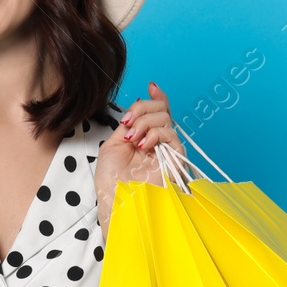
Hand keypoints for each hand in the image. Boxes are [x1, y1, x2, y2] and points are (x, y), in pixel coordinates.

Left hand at [94, 81, 185, 239]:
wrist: (115, 201)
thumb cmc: (111, 180)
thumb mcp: (114, 143)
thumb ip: (129, 123)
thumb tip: (139, 101)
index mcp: (143, 138)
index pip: (157, 112)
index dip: (157, 98)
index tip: (151, 85)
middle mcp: (157, 143)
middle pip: (162, 110)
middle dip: (142, 110)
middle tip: (128, 125)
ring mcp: (167, 151)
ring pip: (165, 119)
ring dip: (145, 122)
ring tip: (132, 139)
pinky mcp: (175, 160)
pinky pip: (170, 134)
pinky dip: (155, 133)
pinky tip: (142, 144)